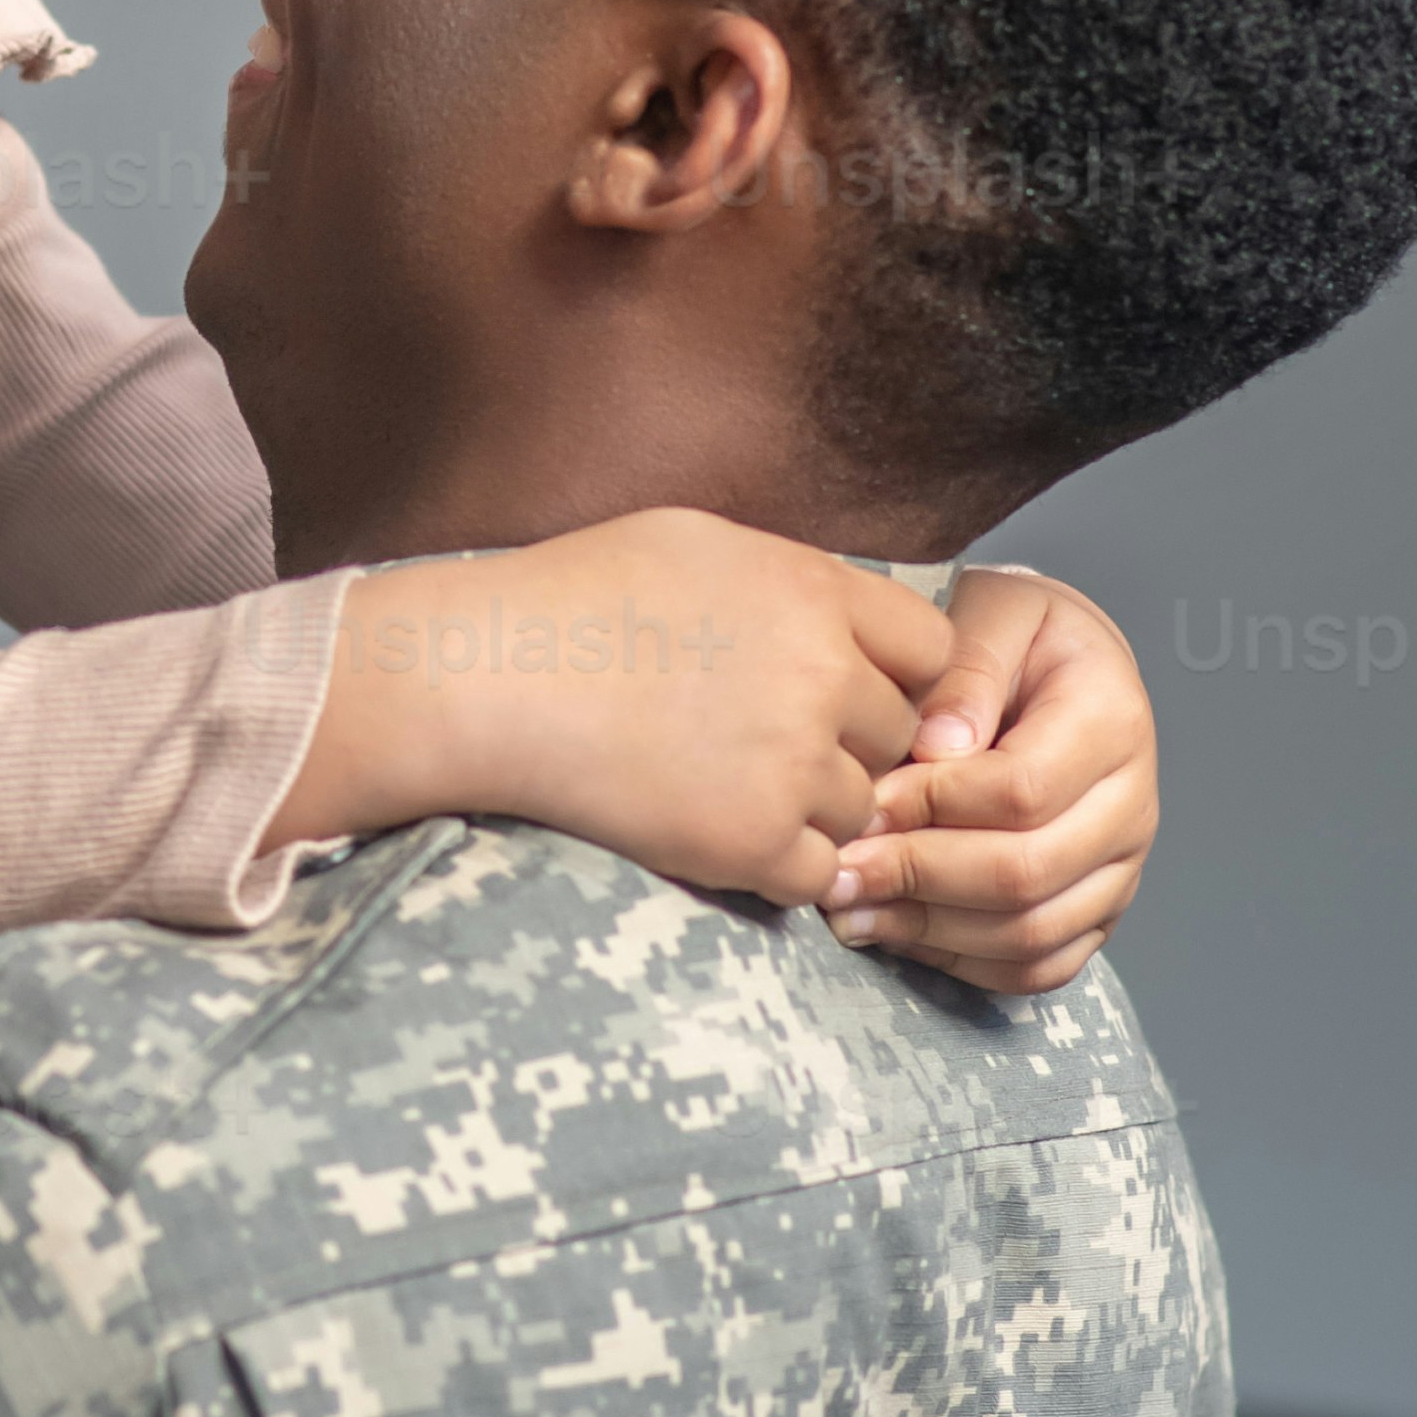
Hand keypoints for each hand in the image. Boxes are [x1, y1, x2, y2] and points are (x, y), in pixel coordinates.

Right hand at [289, 510, 950, 903]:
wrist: (485, 682)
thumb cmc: (571, 600)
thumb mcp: (696, 543)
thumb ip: (791, 577)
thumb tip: (847, 610)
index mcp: (813, 593)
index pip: (932, 650)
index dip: (894, 677)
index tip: (843, 692)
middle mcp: (820, 676)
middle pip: (898, 736)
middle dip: (848, 745)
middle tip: (762, 744)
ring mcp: (790, 764)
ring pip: (859, 809)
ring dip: (808, 809)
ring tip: (719, 783)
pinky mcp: (749, 842)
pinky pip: (815, 873)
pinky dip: (776, 866)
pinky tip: (713, 832)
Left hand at [826, 562, 1158, 994]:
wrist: (1066, 669)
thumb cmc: (1023, 638)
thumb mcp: (996, 611)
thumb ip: (967, 668)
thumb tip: (940, 745)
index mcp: (1113, 723)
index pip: (1020, 791)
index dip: (932, 806)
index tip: (861, 801)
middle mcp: (1130, 807)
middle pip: (1025, 873)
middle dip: (918, 877)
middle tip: (838, 870)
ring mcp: (1118, 869)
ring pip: (1030, 933)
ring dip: (929, 931)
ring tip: (848, 909)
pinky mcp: (1094, 911)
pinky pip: (1036, 966)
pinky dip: (963, 963)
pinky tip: (896, 933)